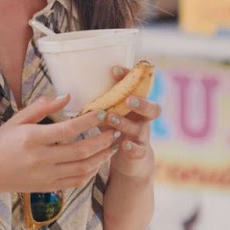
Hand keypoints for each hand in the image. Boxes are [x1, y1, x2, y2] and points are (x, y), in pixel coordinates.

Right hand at [0, 94, 118, 194]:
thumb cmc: (1, 143)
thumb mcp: (17, 120)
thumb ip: (42, 107)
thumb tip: (66, 97)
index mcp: (33, 138)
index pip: (68, 129)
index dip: (89, 121)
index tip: (102, 112)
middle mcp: (41, 159)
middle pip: (81, 150)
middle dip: (103, 140)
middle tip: (116, 130)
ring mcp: (45, 175)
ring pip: (83, 168)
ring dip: (102, 157)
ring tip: (113, 146)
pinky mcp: (48, 187)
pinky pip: (76, 182)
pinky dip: (91, 172)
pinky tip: (98, 162)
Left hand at [96, 64, 159, 180]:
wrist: (130, 160)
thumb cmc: (116, 130)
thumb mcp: (111, 112)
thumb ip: (102, 100)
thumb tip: (76, 85)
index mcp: (138, 106)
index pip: (141, 88)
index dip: (130, 77)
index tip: (114, 70)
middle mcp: (143, 120)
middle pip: (154, 109)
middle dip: (142, 103)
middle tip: (128, 99)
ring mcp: (142, 137)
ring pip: (140, 129)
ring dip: (125, 122)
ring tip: (111, 118)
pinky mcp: (139, 153)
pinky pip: (138, 150)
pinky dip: (131, 147)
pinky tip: (123, 144)